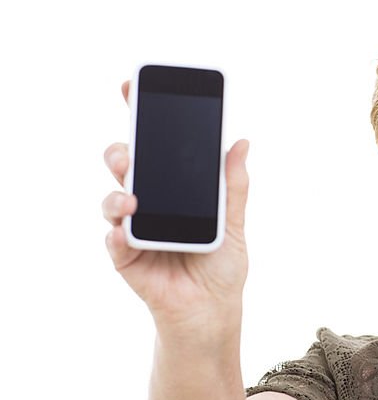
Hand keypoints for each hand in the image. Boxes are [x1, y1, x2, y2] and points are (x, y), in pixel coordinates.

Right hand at [102, 81, 249, 326]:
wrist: (213, 312)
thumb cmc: (222, 267)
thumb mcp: (234, 224)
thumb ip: (232, 186)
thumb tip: (242, 142)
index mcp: (176, 188)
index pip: (155, 146)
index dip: (140, 116)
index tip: (133, 88)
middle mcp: (150, 201)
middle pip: (127, 165)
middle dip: (123, 151)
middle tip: (130, 149)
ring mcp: (134, 227)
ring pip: (114, 199)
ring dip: (118, 193)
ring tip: (132, 196)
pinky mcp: (126, 257)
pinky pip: (114, 240)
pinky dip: (118, 232)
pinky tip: (126, 228)